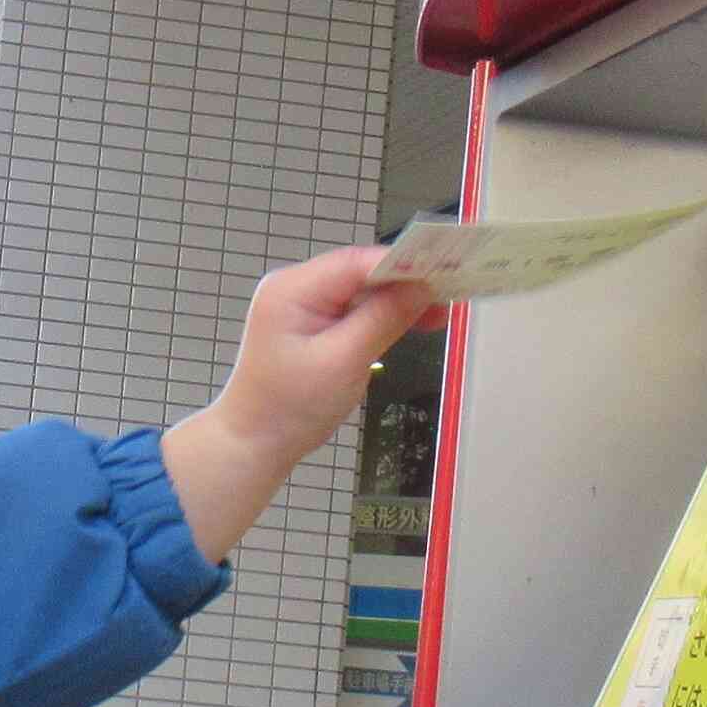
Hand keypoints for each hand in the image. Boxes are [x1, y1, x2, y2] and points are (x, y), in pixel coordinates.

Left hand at [160, 244, 428, 562]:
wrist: (253, 443)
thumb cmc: (290, 408)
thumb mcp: (343, 362)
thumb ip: (382, 320)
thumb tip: (421, 287)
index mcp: (292, 290)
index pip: (355, 264)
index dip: (401, 264)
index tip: (443, 269)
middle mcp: (295, 289)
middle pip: (361, 273)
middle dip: (405, 282)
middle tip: (452, 289)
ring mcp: (302, 306)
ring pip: (361, 292)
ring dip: (399, 300)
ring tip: (442, 312)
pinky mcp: (312, 324)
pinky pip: (354, 310)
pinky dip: (383, 316)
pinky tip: (416, 322)